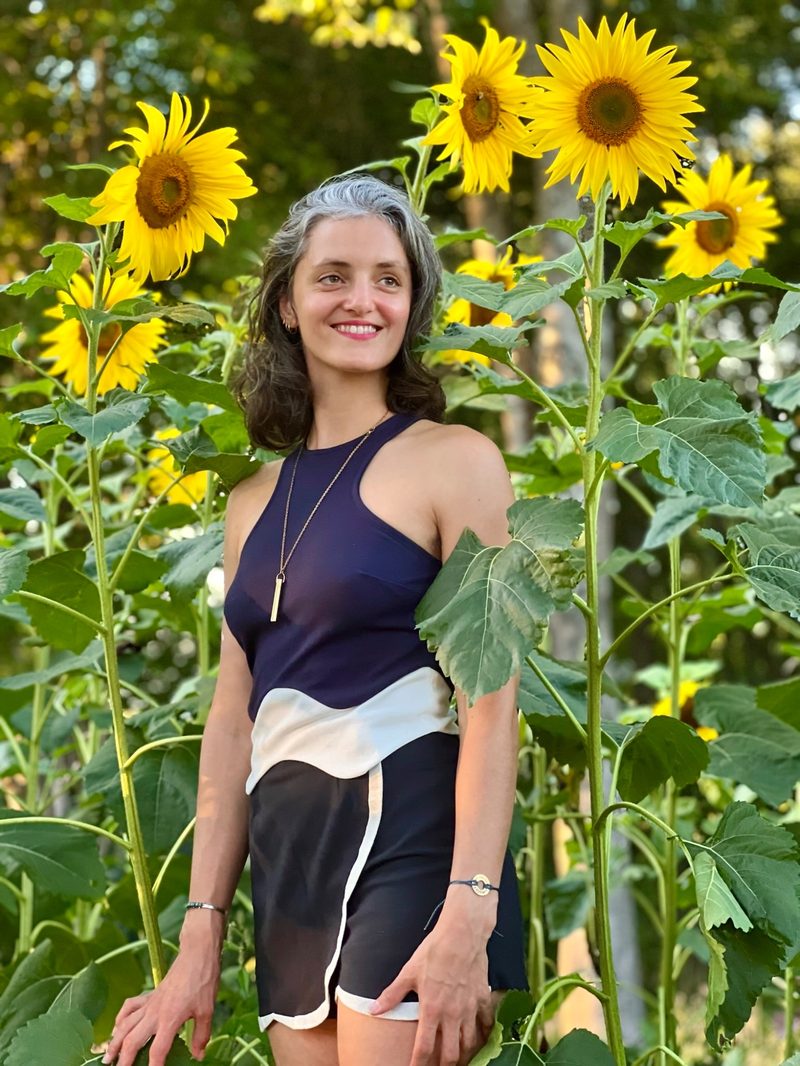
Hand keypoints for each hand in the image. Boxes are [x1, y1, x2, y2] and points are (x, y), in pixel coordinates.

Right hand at [102, 944, 220, 1065]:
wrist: (196, 956)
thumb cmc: (203, 982)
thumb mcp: (207, 1011)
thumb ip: (201, 1036)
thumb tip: (198, 1056)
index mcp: (169, 1019)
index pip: (157, 1051)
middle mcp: (154, 1013)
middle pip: (132, 1040)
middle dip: (123, 1059)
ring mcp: (149, 1003)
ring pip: (125, 1025)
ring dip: (114, 1042)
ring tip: (107, 1057)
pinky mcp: (149, 995)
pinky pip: (129, 1007)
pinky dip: (120, 1018)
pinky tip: (117, 1027)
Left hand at [370, 920, 495, 1065]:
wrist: (462, 934)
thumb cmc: (434, 951)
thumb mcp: (409, 972)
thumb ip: (392, 994)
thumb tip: (374, 1009)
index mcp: (431, 1009)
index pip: (424, 1048)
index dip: (418, 1064)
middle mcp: (452, 1015)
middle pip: (451, 1054)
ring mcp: (470, 1009)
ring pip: (470, 1044)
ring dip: (464, 1055)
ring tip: (458, 1058)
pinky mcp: (483, 999)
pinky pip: (487, 1024)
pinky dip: (484, 1035)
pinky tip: (480, 1038)